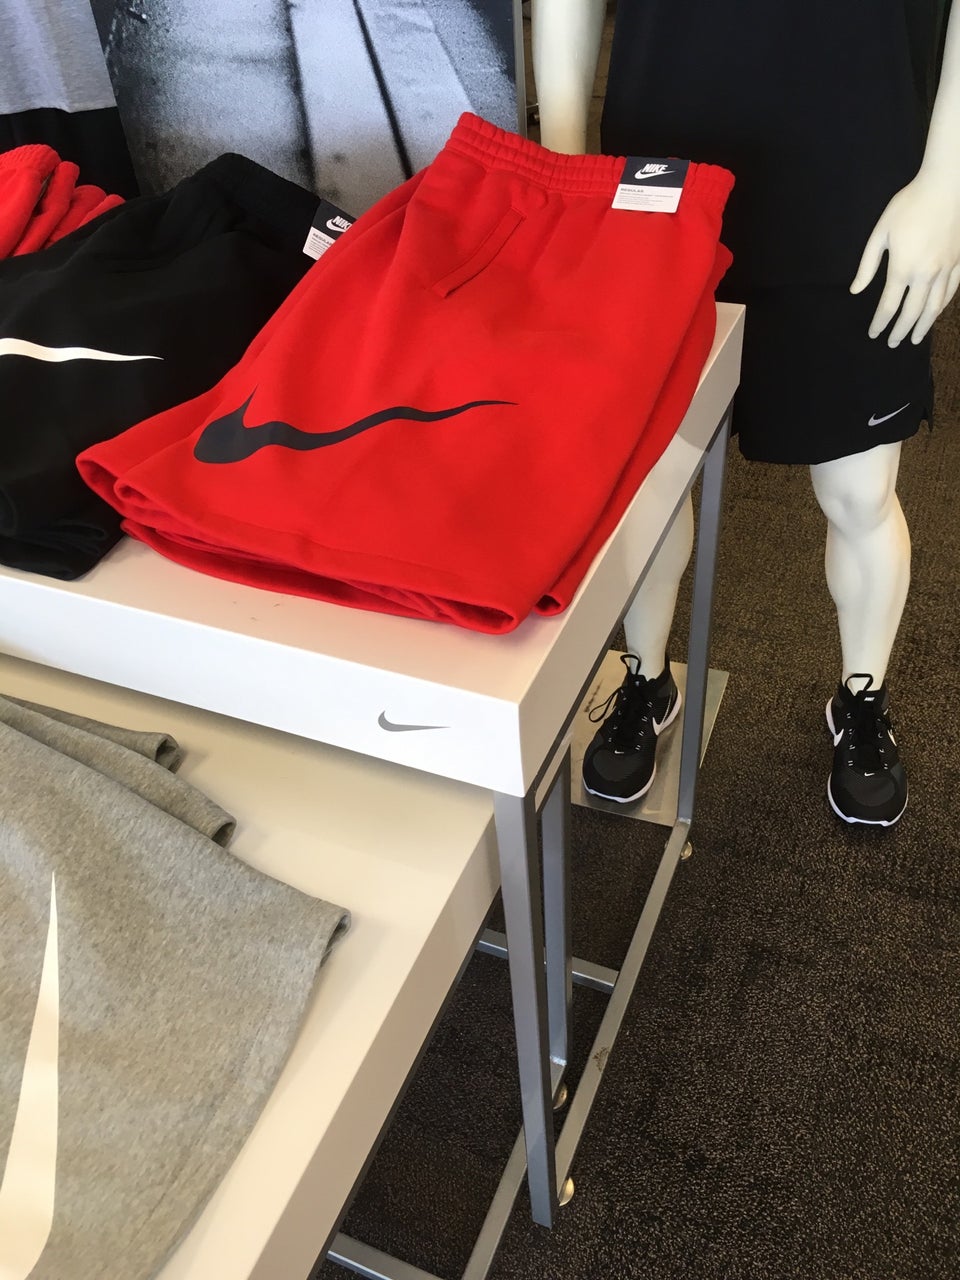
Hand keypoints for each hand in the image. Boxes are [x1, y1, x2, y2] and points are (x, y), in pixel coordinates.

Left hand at [850, 171, 959, 346]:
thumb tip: (855, 290)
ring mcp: (946, 269)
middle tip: (892, 343)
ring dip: (923, 326)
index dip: (880, 323)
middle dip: (900, 331)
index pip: (888, 306)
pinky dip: (941, 308)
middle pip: (911, 313)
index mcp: (902, 268)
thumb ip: (867, 265)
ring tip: (914, 339)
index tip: (874, 334)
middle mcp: (925, 274)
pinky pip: (951, 292)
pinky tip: (935, 314)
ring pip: (934, 307)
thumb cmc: (910, 205)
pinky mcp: (959, 262)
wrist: (947, 185)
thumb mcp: (880, 232)